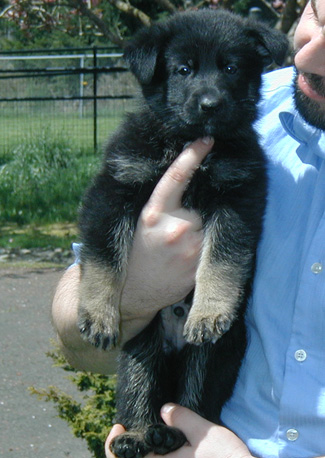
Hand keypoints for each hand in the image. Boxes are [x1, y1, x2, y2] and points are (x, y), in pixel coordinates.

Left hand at [105, 403, 252, 457]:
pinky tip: (167, 447)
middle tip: (131, 430)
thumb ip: (183, 419)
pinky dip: (156, 456)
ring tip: (148, 437)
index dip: (112, 444)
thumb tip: (165, 410)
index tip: (119, 427)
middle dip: (126, 449)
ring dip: (142, 454)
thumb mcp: (205, 434)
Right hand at [120, 138, 213, 327]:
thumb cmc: (135, 253)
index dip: (193, 155)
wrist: (133, 294)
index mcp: (153, 213)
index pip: (176, 177)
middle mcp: (175, 228)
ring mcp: (191, 248)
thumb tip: (184, 180)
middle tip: (176, 230)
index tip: (207, 140)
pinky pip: (210, 246)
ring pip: (207, 226)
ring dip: (199, 231)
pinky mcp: (200, 265)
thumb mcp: (139, 222)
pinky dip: (202, 247)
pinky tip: (185, 259)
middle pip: (198, 206)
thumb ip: (160, 203)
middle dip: (192, 213)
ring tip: (178, 249)